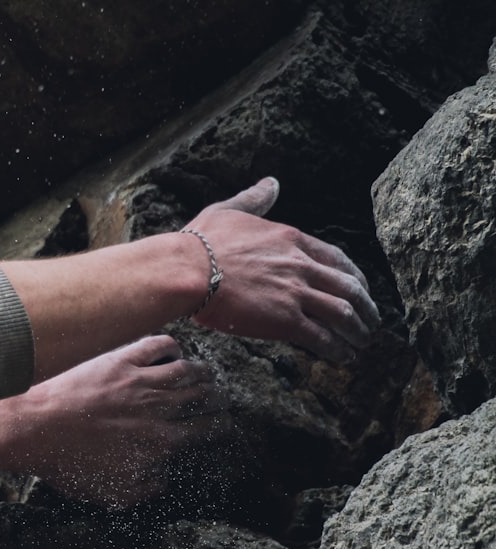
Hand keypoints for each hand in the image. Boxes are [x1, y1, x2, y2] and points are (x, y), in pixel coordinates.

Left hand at [6, 334, 228, 506]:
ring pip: (186, 370)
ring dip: (202, 371)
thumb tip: (166, 476)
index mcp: (161, 441)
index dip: (221, 426)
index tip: (225, 424)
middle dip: (217, 398)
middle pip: (202, 397)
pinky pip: (157, 345)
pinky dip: (171, 346)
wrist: (36, 429)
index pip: (205, 430)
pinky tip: (172, 350)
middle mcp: (158, 408)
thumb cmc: (69, 463)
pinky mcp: (120, 360)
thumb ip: (147, 488)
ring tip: (206, 373)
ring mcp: (140, 380)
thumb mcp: (113, 493)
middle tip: (220, 397)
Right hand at [184, 177, 380, 362]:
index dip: (355, 277)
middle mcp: (301, 265)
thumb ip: (255, 199)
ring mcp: (295, 293)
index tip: (361, 289)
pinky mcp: (284, 320)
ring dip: (357, 330)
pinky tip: (343, 356)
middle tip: (371, 321)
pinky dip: (337, 348)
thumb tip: (271, 183)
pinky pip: (321, 337)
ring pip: (342, 313)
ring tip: (362, 343)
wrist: (186, 270)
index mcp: (291, 239)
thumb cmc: (200, 242)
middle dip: (365, 307)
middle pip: (348, 288)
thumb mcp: (229, 210)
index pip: (337, 259)